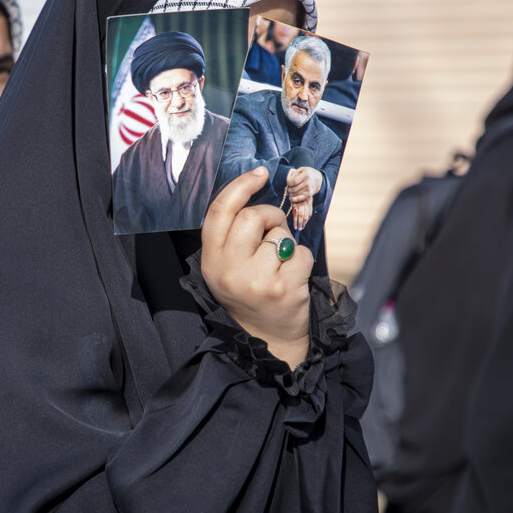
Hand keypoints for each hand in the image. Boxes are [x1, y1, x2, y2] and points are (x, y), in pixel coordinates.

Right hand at [202, 168, 311, 368]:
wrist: (268, 339)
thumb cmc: (249, 293)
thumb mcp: (227, 266)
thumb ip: (233, 235)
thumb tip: (255, 189)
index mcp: (210, 261)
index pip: (219, 212)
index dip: (240, 186)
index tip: (259, 173)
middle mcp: (228, 270)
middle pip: (252, 216)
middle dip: (270, 216)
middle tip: (273, 232)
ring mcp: (256, 281)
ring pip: (280, 234)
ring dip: (286, 243)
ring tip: (280, 264)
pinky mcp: (283, 289)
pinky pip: (301, 253)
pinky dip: (302, 260)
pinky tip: (293, 278)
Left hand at [285, 167, 321, 203]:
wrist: (318, 179)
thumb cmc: (308, 173)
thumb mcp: (301, 169)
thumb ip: (294, 173)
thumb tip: (288, 181)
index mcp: (306, 174)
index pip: (293, 181)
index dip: (288, 183)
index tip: (288, 183)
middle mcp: (308, 182)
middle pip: (293, 189)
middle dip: (289, 189)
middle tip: (289, 188)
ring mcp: (309, 189)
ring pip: (295, 194)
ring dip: (291, 193)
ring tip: (291, 191)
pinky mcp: (309, 194)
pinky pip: (299, 198)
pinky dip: (294, 198)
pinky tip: (292, 197)